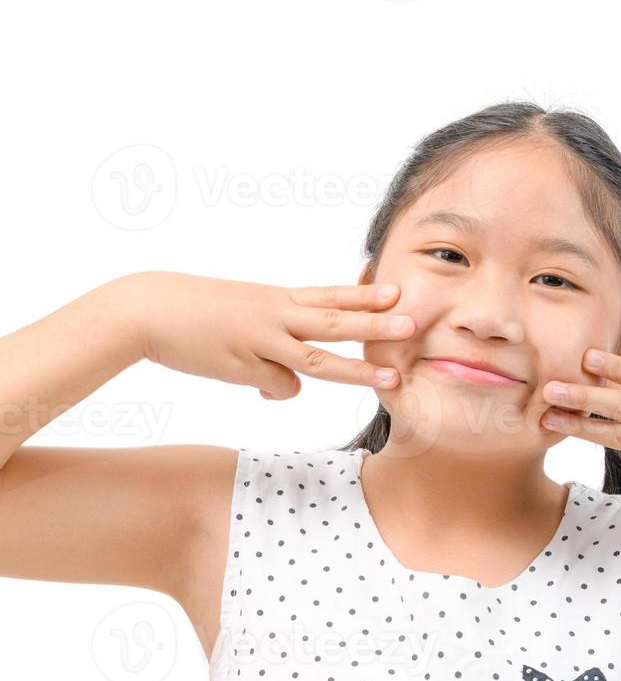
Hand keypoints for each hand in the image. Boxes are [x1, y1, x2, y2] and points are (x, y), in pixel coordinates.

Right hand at [113, 271, 414, 398]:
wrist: (146, 310)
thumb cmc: (196, 315)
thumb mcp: (245, 322)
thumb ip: (276, 353)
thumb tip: (292, 389)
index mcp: (278, 298)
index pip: (331, 294)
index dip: (366, 294)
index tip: (400, 289)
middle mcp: (275, 314)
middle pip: (336, 319)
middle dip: (377, 322)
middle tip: (414, 321)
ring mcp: (261, 340)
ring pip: (318, 356)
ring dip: (358, 368)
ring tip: (393, 376)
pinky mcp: (243, 364)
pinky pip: (276, 386)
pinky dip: (274, 390)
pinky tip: (249, 379)